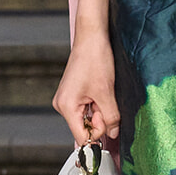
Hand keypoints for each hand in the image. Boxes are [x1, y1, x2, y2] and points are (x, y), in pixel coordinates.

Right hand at [52, 30, 119, 145]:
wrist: (92, 38)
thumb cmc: (96, 59)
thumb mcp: (107, 92)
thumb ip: (111, 117)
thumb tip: (113, 134)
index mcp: (66, 106)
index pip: (82, 137)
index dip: (98, 132)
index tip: (108, 118)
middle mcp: (62, 105)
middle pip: (84, 128)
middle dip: (100, 119)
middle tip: (106, 100)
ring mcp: (66, 100)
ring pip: (87, 118)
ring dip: (99, 111)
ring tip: (102, 92)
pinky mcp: (72, 94)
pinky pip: (86, 109)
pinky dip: (96, 104)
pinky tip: (99, 91)